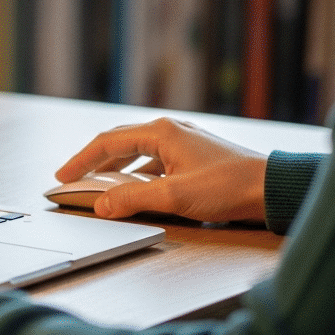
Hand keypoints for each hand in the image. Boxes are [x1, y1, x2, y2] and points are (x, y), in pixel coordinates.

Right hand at [55, 118, 267, 222]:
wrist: (272, 188)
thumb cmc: (228, 187)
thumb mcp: (173, 197)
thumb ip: (132, 199)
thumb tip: (100, 204)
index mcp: (160, 132)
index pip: (107, 142)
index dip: (81, 160)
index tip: (62, 176)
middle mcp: (170, 131)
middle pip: (120, 143)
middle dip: (94, 162)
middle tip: (74, 178)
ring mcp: (184, 142)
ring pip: (139, 152)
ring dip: (117, 169)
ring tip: (102, 185)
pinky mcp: (195, 156)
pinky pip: (156, 161)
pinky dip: (139, 174)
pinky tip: (139, 190)